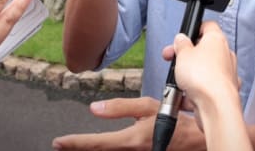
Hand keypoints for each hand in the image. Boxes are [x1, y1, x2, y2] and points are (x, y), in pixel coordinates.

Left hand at [51, 96, 205, 150]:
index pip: (95, 143)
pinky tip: (99, 148)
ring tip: (75, 147)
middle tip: (61, 146)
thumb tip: (95, 108)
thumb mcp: (150, 107)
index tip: (58, 142)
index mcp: (130, 140)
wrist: (195, 142)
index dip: (74, 143)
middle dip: (77, 150)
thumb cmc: (176, 121)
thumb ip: (121, 107)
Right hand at [171, 23, 240, 111]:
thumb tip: (181, 38)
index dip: (194, 30)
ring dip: (189, 76)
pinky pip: (206, 88)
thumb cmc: (203, 77)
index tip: (182, 38)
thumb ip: (181, 44)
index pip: (207, 26)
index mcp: (217, 39)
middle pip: (203, 50)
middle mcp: (225, 54)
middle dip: (185, 56)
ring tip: (177, 83)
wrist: (216, 105)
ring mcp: (226, 73)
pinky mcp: (224, 90)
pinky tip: (185, 97)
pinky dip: (195, 92)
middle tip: (172, 60)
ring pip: (204, 71)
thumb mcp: (182, 54)